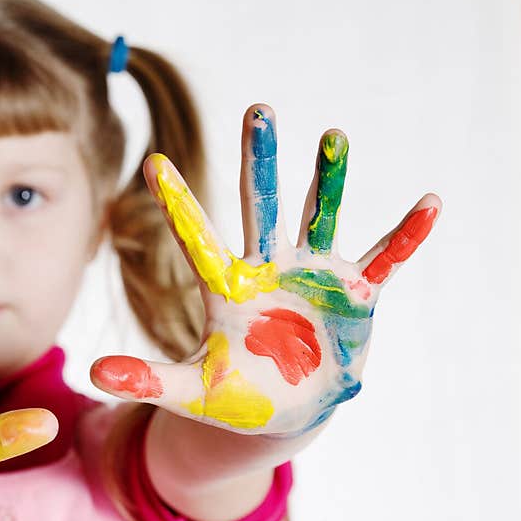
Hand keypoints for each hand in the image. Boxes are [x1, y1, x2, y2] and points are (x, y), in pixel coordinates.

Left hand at [91, 104, 439, 436]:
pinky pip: (383, 259)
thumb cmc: (236, 396)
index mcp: (227, 288)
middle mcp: (269, 269)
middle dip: (260, 163)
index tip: (152, 163)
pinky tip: (428, 204)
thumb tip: (92, 374)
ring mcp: (313, 276)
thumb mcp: (191, 392)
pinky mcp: (354, 295)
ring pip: (320, 218)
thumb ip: (147, 380)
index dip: (177, 203)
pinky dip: (404, 236)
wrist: (286, 408)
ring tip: (332, 137)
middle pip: (261, 207)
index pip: (197, 239)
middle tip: (258, 112)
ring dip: (328, 180)